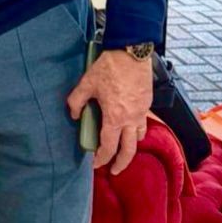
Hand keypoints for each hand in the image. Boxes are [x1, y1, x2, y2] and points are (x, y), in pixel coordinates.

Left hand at [67, 49, 152, 174]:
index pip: (108, 147)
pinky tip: (129, 127)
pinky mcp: (147, 103)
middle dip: (121, 164)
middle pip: (129, 150)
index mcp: (115, 118)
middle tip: (114, 170)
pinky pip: (143, 123)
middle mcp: (131, 119)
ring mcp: (142, 112)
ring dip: (131, 146)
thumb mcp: (86, 84)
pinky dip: (137, 130)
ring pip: (139, 137)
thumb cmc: (109, 68)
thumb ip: (76, 101)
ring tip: (122, 149)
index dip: (101, 158)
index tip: (96, 164)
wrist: (131, 52)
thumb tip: (74, 115)